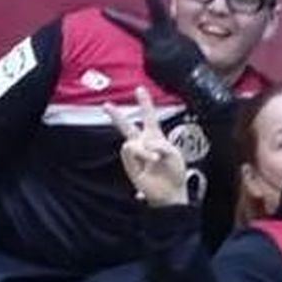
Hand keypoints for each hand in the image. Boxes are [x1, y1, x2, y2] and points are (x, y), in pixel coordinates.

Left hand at [103, 0, 237, 119]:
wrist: (196, 81)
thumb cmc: (194, 60)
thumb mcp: (186, 40)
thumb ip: (173, 30)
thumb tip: (170, 19)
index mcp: (168, 31)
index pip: (158, 8)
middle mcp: (155, 41)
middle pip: (133, 25)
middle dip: (118, 17)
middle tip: (106, 11)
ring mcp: (150, 55)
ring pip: (146, 49)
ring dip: (156, 54)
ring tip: (171, 65)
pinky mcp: (148, 68)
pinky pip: (150, 63)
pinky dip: (157, 65)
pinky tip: (168, 72)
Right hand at [106, 88, 189, 207]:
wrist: (170, 193)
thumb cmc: (175, 173)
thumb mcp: (174, 153)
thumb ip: (160, 144)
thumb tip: (144, 143)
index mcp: (156, 137)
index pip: (149, 116)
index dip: (145, 102)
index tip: (140, 88)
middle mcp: (144, 143)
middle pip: (127, 126)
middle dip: (116, 116)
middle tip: (106, 105)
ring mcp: (136, 154)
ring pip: (131, 140)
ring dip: (144, 148)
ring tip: (154, 159)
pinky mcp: (130, 164)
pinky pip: (130, 150)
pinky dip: (142, 153)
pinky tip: (150, 160)